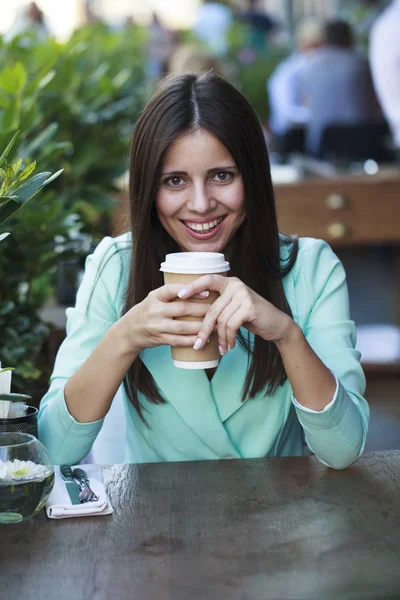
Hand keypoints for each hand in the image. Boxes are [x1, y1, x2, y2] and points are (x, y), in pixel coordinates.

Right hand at [120, 284, 209, 354]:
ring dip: (200, 326)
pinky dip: (192, 340)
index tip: (207, 292)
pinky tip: (203, 339)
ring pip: (182, 327)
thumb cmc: (146, 312)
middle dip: (202, 309)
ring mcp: (156, 326)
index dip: (190, 290)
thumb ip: (170, 294)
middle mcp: (154, 310)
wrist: (128, 332)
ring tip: (214, 325)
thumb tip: (199, 287)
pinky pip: (178, 341)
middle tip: (217, 309)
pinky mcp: (159, 339)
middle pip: (182, 308)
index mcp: (154, 297)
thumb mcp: (153, 299)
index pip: (172, 289)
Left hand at [177, 276, 293, 353]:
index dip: (192, 287)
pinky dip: (229, 338)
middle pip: (212, 309)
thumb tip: (194, 319)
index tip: (179, 296)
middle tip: (198, 345)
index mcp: (229, 282)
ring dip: (220, 338)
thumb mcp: (233, 309)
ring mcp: (243, 294)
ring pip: (221, 320)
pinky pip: (231, 325)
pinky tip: (229, 346)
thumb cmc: (252, 318)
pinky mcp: (249, 306)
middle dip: (203, 330)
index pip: (207, 280)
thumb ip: (219, 307)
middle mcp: (235, 284)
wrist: (277, 324)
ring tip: (222, 348)